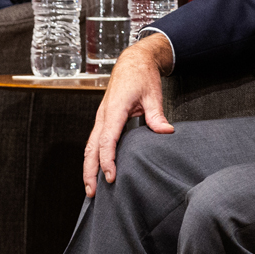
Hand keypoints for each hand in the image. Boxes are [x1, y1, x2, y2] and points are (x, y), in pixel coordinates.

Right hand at [83, 34, 175, 195]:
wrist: (133, 61)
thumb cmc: (142, 76)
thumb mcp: (153, 94)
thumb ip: (156, 115)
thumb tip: (166, 131)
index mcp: (114, 109)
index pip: (107, 139)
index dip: (107, 160)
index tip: (110, 177)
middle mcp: (103, 115)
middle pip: (91, 147)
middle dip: (90, 170)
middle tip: (92, 192)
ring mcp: (101, 117)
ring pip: (89, 146)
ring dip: (88, 167)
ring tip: (90, 187)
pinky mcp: (104, 119)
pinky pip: (94, 141)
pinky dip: (93, 157)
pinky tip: (96, 169)